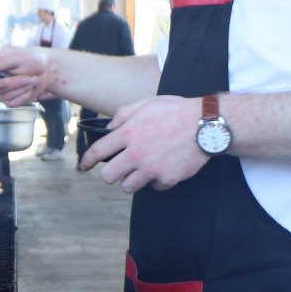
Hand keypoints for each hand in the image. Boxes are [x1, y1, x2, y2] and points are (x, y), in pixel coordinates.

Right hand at [0, 47, 50, 106]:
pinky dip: (24, 96)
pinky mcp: (10, 99)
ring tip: (31, 79)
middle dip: (15, 83)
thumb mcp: (19, 55)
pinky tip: (29, 88)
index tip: (1, 81)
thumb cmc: (33, 59)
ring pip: (6, 96)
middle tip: (27, 77)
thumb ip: (3, 60)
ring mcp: (2, 90)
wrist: (46, 69)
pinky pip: (13, 103)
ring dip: (22, 88)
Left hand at [79, 96, 209, 192]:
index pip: (98, 151)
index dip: (87, 160)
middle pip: (108, 176)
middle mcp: (137, 153)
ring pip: (127, 187)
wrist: (206, 125)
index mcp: (128, 133)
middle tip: (117, 170)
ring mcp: (152, 168)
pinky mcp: (168, 178)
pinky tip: (162, 169)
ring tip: (140, 170)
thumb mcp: (145, 104)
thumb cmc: (175, 111)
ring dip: (131, 180)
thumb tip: (108, 128)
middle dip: (110, 174)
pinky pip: (154, 187)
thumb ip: (122, 115)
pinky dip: (156, 181)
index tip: (84, 166)